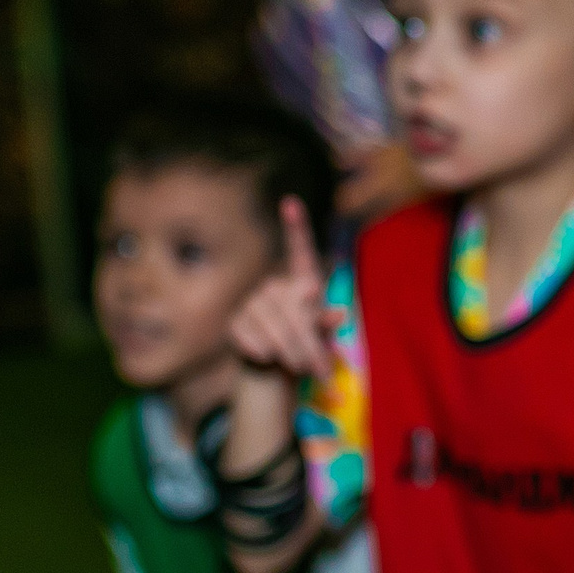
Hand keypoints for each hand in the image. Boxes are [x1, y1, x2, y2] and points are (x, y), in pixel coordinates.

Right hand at [229, 197, 336, 379]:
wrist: (276, 370)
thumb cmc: (307, 346)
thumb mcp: (323, 336)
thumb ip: (328, 324)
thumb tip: (338, 314)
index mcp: (301, 283)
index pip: (299, 251)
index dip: (295, 227)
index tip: (290, 202)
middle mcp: (274, 286)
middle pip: (293, 308)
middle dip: (308, 342)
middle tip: (320, 368)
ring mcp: (252, 303)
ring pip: (274, 326)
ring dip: (290, 352)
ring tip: (300, 368)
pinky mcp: (235, 322)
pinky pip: (251, 337)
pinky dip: (265, 353)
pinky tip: (268, 359)